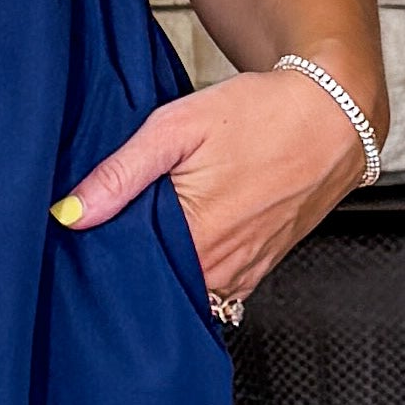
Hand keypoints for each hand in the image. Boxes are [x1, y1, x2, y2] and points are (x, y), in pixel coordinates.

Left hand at [54, 63, 373, 305]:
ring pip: (186, 290)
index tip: (85, 238)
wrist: (334, 115)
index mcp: (195, 237)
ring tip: (148, 236)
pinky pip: (215, 289)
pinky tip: (184, 242)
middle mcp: (220, 267)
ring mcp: (243, 273)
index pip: (126, 273)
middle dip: (129, 268)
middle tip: (112, 234)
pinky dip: (194, 272)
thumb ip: (121, 173)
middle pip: (155, 286)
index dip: (101, 255)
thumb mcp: (179, 127)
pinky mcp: (259, 270)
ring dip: (164, 270)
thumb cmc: (262, 114)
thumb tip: (70, 213)